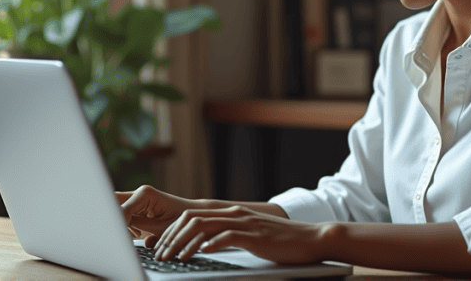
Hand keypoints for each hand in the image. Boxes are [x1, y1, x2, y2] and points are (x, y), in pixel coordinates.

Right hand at [116, 185, 199, 243]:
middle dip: (113, 219)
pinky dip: (125, 225)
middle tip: (122, 233)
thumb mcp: (157, 227)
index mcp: (144, 193)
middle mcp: (139, 192)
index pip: (118, 208)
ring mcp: (138, 198)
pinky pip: (122, 214)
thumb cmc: (180, 223)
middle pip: (112, 202)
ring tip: (135, 234)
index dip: (116, 223)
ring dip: (120, 223)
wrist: (194, 220)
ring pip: (116, 209)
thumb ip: (133, 223)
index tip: (119, 235)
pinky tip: (137, 233)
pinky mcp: (138, 207)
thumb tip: (114, 223)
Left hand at [152, 204, 332, 264]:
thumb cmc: (281, 242)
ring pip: (203, 226)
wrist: (310, 238)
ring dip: (184, 242)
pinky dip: (209, 245)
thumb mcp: (250, 236)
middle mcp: (234, 213)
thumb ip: (229, 235)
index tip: (162, 246)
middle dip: (172, 237)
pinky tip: (200, 255)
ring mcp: (244, 222)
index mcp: (231, 213)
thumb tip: (205, 246)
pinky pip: (225, 236)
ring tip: (174, 257)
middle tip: (161, 254)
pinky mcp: (253, 235)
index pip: (192, 215)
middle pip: (192, 218)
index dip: (173, 230)